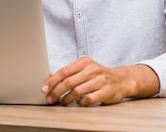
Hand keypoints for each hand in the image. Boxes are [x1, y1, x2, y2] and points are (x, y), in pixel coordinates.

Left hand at [41, 56, 158, 106]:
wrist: (122, 80)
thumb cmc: (98, 76)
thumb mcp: (83, 70)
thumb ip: (68, 73)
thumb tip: (49, 76)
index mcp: (84, 62)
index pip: (64, 71)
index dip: (52, 81)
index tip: (43, 89)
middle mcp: (92, 69)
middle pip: (69, 82)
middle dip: (56, 92)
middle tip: (49, 99)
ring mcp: (100, 80)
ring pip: (77, 91)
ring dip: (67, 99)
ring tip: (62, 102)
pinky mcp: (106, 91)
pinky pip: (89, 99)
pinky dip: (81, 102)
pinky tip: (79, 103)